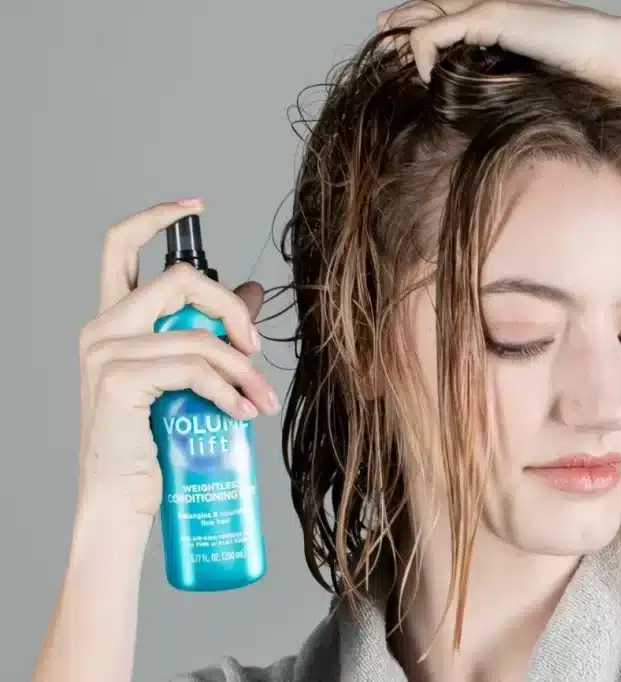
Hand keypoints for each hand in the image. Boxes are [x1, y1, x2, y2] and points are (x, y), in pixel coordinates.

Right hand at [77, 200, 279, 517]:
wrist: (121, 502)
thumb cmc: (153, 442)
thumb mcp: (183, 379)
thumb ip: (209, 335)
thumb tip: (252, 293)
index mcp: (112, 320)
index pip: (120, 246)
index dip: (156, 217)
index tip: (195, 205)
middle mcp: (101, 328)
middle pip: (179, 279)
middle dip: (231, 308)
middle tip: (255, 347)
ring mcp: (105, 352)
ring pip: (198, 333)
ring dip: (243, 368)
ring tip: (261, 399)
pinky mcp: (118, 380)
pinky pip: (194, 367)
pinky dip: (228, 390)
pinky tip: (241, 413)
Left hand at [376, 0, 620, 95]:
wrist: (616, 58)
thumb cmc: (587, 79)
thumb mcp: (534, 87)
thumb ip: (507, 90)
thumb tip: (490, 119)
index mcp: (498, 24)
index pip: (446, 20)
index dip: (417, 30)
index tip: (396, 55)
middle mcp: (488, 10)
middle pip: (427, 10)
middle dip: (399, 27)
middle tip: (379, 47)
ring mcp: (487, 9)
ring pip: (425, 16)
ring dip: (403, 41)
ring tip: (390, 63)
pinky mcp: (490, 15)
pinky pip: (435, 32)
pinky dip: (423, 55)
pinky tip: (428, 80)